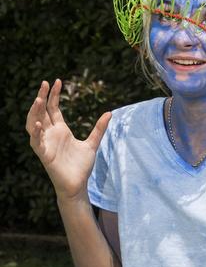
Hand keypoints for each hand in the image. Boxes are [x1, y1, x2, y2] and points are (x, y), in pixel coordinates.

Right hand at [26, 80, 111, 201]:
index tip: (57, 81)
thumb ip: (99, 128)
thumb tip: (110, 112)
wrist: (78, 185)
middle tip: (45, 83)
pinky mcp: (45, 155)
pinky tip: (38, 124)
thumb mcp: (92, 143)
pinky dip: (35, 133)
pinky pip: (36, 143)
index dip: (53, 95)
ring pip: (34, 124)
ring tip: (38, 99)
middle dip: (42, 97)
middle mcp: (51, 135)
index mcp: (60, 130)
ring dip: (34, 112)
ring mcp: (46, 144)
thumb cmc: (81, 166)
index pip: (53, 109)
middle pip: (42, 112)